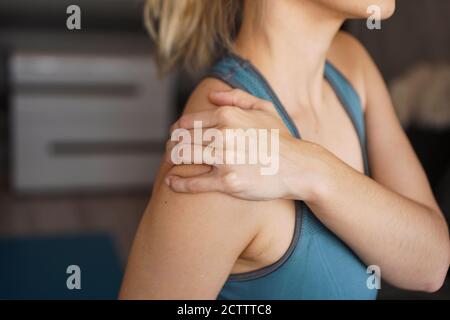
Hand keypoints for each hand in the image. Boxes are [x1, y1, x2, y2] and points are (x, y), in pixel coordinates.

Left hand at [164, 89, 329, 200]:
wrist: (298, 167)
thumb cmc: (280, 138)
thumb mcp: (264, 108)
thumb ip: (236, 97)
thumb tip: (211, 95)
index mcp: (227, 115)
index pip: (188, 122)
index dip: (176, 129)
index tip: (174, 136)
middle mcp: (223, 135)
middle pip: (182, 140)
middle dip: (171, 146)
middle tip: (169, 152)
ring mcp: (225, 159)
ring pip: (184, 158)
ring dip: (171, 161)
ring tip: (169, 164)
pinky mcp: (228, 182)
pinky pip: (194, 182)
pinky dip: (178, 183)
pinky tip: (171, 182)